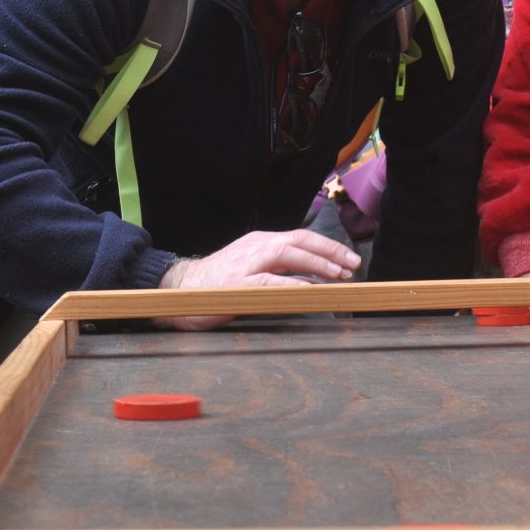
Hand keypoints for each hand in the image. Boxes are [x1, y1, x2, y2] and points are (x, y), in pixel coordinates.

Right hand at [155, 230, 359, 330]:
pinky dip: (293, 284)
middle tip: (352, 264)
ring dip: (317, 263)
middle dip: (330, 251)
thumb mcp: (252, 270)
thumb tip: (313, 281)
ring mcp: (246, 263)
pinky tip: (310, 291)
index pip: (300, 238)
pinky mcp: (237, 283)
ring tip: (338, 275)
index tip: (348, 259)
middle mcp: (256, 246)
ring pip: (288, 254)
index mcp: (261, 242)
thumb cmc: (217, 283)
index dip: (327, 247)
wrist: (177, 289)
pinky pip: (270, 281)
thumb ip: (279, 272)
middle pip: (299, 240)